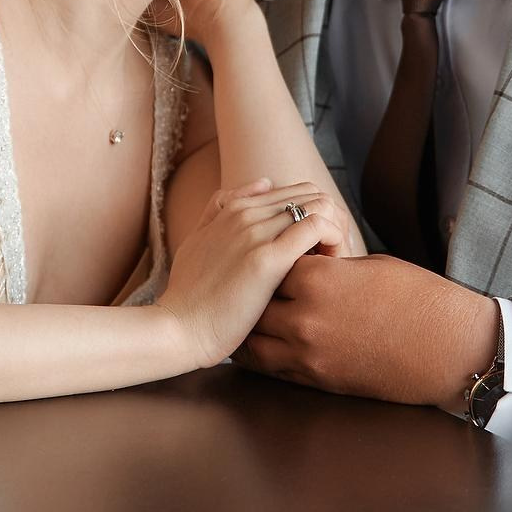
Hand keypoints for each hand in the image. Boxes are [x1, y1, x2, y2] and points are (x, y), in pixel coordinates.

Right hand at [157, 179, 348, 369]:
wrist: (177, 328)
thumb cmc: (189, 295)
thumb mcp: (198, 240)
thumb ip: (219, 209)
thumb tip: (261, 182)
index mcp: (231, 208)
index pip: (293, 191)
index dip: (312, 216)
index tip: (316, 248)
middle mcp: (245, 213)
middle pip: (310, 194)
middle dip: (329, 220)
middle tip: (330, 256)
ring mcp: (255, 233)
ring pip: (318, 204)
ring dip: (335, 230)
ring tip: (330, 264)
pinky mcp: (268, 259)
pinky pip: (317, 227)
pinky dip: (334, 241)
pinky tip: (329, 269)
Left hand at [238, 254, 499, 411]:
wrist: (449, 347)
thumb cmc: (416, 297)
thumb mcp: (367, 266)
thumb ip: (326, 268)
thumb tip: (301, 266)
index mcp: (317, 278)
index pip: (268, 264)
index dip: (269, 261)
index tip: (269, 261)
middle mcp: (304, 316)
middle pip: (253, 304)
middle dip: (251, 296)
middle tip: (249, 291)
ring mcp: (307, 353)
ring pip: (252, 342)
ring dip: (249, 330)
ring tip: (247, 321)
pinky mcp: (317, 380)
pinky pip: (271, 369)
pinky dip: (262, 357)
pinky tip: (260, 346)